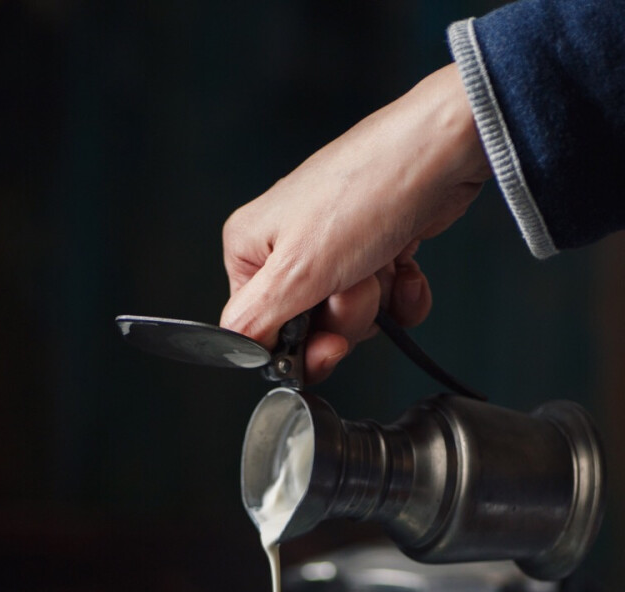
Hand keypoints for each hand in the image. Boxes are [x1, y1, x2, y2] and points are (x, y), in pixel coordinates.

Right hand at [221, 64, 490, 382]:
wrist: (444, 152)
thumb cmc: (367, 191)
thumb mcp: (296, 272)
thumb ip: (254, 322)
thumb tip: (237, 351)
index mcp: (251, 249)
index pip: (258, 330)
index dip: (296, 349)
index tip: (327, 346)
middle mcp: (287, 248)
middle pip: (308, 329)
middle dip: (343, 317)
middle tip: (354, 287)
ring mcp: (334, 249)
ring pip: (349, 318)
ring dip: (375, 303)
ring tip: (380, 263)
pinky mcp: (375, 249)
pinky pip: (384, 304)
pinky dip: (401, 296)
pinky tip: (408, 271)